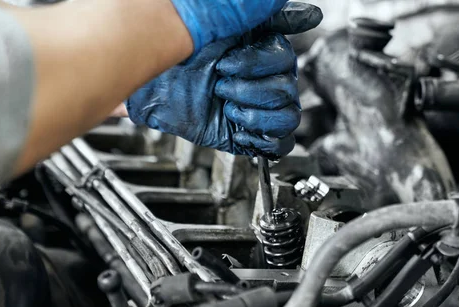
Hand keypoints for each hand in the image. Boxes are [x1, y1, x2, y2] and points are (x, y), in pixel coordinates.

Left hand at [126, 2, 321, 157]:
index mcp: (259, 42)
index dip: (259, 58)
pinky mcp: (250, 130)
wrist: (151, 91)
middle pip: (288, 82)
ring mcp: (256, 102)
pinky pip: (281, 141)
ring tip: (227, 104)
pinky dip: (263, 136)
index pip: (284, 49)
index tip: (229, 61)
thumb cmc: (174, 53)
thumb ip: (255, 11)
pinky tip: (239, 125)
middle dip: (251, 83)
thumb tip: (307, 13)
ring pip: (288, 112)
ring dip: (255, 109)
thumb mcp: (214, 21)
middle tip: (221, 79)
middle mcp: (262, 72)